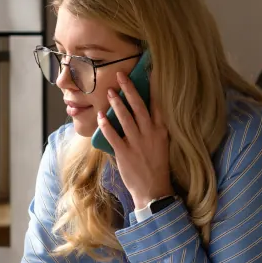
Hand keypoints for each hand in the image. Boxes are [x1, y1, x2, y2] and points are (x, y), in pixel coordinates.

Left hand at [97, 71, 171, 210]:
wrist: (153, 190)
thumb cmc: (156, 166)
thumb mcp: (161, 144)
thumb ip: (153, 128)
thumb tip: (141, 112)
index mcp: (161, 130)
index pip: (157, 104)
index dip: (152, 87)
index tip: (148, 72)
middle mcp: (150, 134)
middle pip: (139, 106)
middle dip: (129, 89)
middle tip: (120, 75)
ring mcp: (137, 143)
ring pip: (125, 118)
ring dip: (116, 103)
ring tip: (109, 92)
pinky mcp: (125, 154)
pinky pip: (113, 136)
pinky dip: (106, 125)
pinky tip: (100, 116)